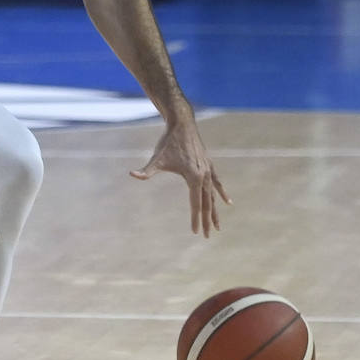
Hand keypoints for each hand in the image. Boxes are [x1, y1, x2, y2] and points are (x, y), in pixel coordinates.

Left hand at [130, 120, 230, 237]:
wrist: (182, 124)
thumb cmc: (168, 142)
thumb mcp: (156, 158)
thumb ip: (146, 170)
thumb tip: (132, 174)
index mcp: (194, 177)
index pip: (195, 204)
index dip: (196, 219)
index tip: (196, 232)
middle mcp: (204, 175)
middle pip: (207, 203)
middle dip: (207, 220)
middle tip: (207, 236)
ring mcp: (208, 170)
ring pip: (213, 195)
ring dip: (215, 211)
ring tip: (218, 226)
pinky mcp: (209, 165)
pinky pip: (217, 183)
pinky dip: (221, 193)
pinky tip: (227, 202)